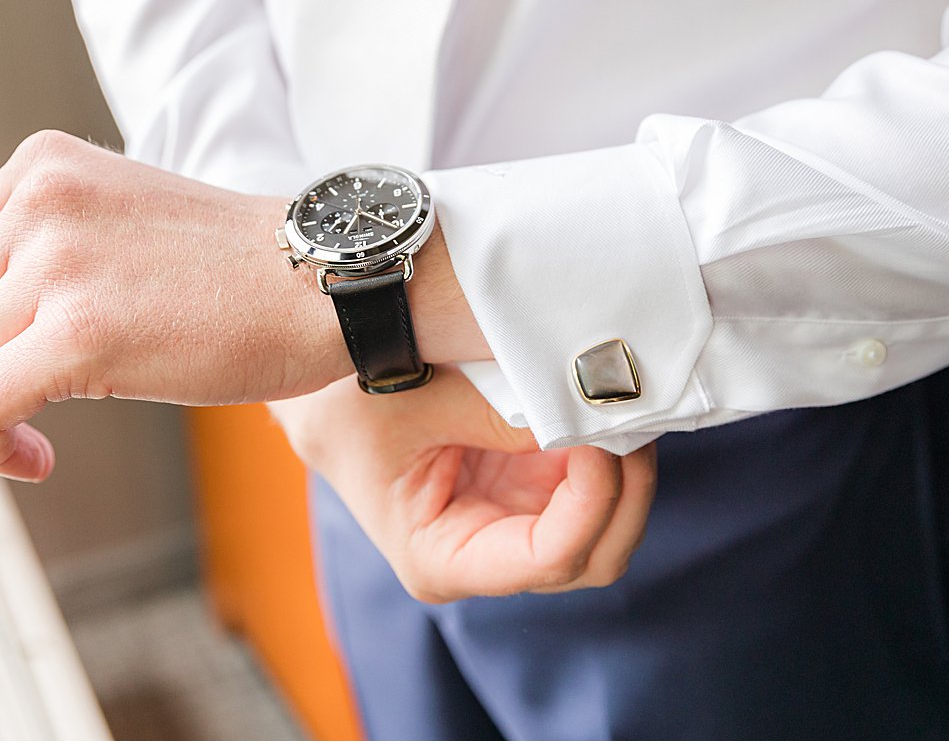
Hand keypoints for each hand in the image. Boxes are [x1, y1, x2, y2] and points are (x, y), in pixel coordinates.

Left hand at [0, 130, 346, 480]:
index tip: (18, 366)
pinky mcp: (76, 333)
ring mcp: (57, 263)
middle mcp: (40, 201)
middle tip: (34, 406)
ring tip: (37, 434)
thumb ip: (47, 246)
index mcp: (45, 165)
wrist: (328, 284)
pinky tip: (37, 457)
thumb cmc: (248, 268)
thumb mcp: (125, 217)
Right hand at [274, 367, 656, 602]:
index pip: (548, 559)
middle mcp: (485, 555)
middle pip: (592, 556)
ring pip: (604, 528)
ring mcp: (512, 524)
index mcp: (443, 559)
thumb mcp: (421, 401)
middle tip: (625, 417)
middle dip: (623, 492)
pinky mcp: (527, 489)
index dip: (591, 503)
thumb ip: (501, 417)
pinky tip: (606, 407)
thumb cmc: (350, 404)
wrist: (323, 389)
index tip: (599, 439)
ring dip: (624, 471)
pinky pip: (590, 488)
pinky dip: (609, 452)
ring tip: (619, 405)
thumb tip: (585, 414)